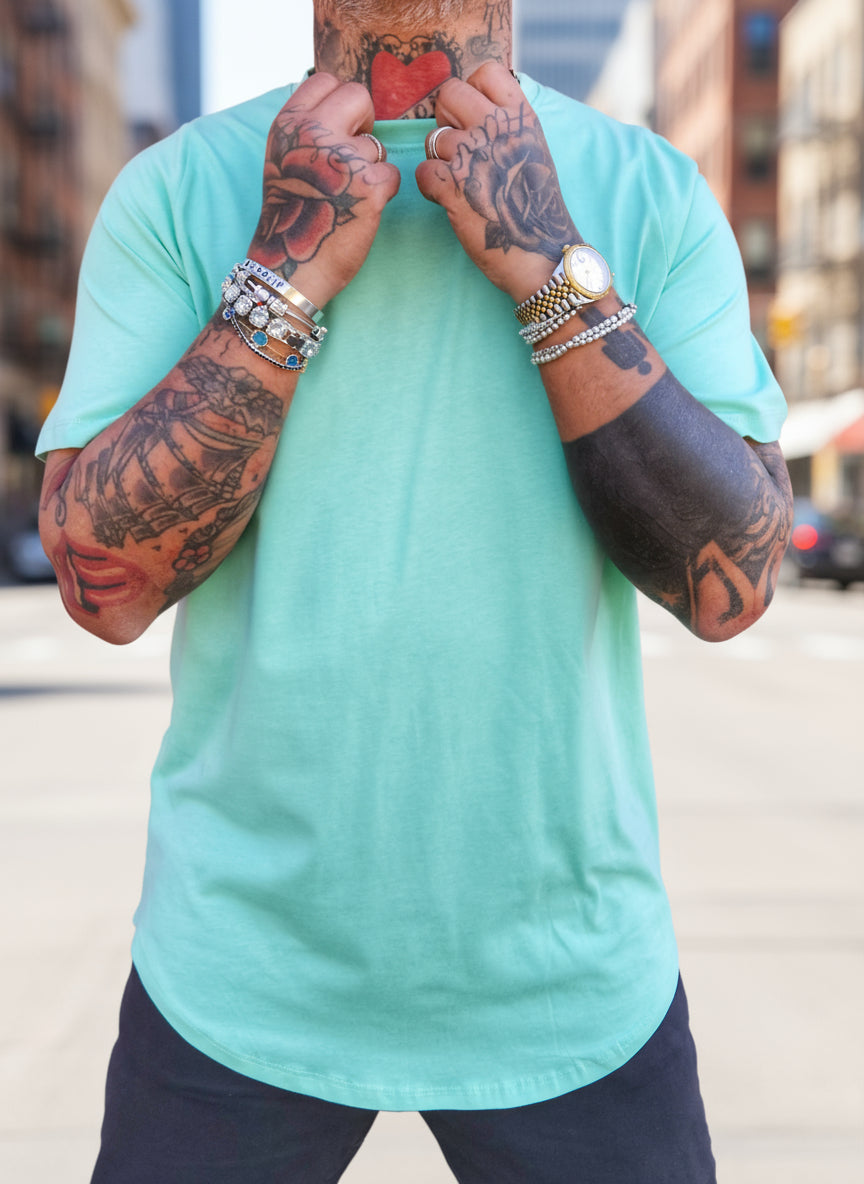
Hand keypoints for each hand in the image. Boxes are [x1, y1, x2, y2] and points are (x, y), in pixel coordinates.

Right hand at [247, 73, 400, 307]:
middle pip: (358, 97)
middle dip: (364, 123)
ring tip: (346, 196)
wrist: (290, 266)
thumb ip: (307, 128)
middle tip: (354, 154)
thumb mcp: (283, 158)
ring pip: (377, 145)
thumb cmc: (292, 214)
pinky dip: (384, 192)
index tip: (339, 127)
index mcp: (289, 124)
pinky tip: (362, 209)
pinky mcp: (370, 187)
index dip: (340, 103)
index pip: (325, 81)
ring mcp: (343, 159)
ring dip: (370, 168)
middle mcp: (313, 134)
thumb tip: (345, 106)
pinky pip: (393, 174)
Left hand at [415, 63, 577, 302]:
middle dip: (446, 120)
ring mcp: (476, 157)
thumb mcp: (534, 151)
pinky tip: (448, 200)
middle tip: (458, 150)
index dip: (470, 91)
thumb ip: (509, 126)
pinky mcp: (454, 189)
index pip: (485, 72)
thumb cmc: (537, 209)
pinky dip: (430, 188)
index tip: (473, 117)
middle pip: (449, 95)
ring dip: (439, 160)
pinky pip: (423, 172)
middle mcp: (499, 130)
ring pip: (433, 138)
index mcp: (522, 118)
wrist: (542, 254)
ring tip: (460, 183)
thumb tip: (476, 110)